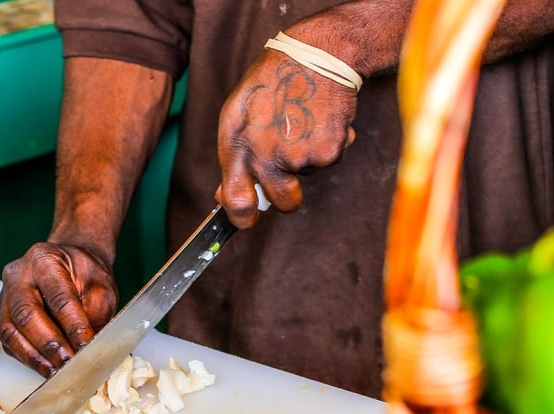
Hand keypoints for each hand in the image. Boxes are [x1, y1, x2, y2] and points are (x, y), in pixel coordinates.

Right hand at [0, 242, 118, 377]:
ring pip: (12, 331)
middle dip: (50, 344)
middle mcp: (18, 275)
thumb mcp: (101, 288)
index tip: (86, 346)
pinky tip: (48, 368)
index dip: (73, 325)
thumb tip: (90, 348)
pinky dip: (29, 359)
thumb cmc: (86, 276)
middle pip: (27, 314)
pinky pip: (10, 343)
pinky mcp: (3, 317)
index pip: (58, 297)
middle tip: (70, 363)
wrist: (71, 267)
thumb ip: (96, 315)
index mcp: (44, 259)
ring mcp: (6, 296)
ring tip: (59, 372)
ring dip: (36, 357)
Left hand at [216, 48, 358, 227]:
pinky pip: (328, 159)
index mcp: (238, 147)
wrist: (316, 55)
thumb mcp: (238, 115)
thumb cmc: (272, 82)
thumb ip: (232, 159)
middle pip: (283, 202)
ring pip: (308, 176)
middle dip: (288, 195)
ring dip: (307, 158)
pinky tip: (320, 118)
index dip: (242, 218)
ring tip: (302, 122)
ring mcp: (299, 156)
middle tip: (289, 171)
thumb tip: (225, 198)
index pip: (236, 201)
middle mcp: (267, 156)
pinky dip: (328, 143)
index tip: (247, 220)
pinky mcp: (328, 151)